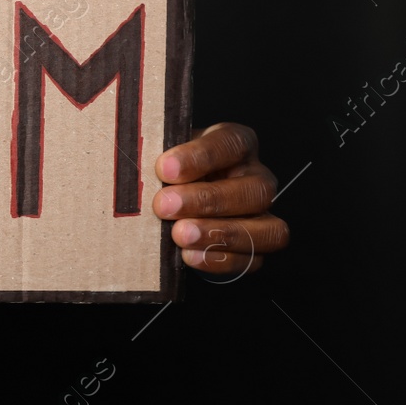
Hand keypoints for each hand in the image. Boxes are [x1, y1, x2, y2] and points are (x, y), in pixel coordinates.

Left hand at [154, 122, 287, 276]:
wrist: (170, 199)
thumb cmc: (167, 172)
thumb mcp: (165, 156)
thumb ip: (160, 159)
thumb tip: (137, 166)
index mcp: (237, 144)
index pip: (231, 144)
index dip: (200, 157)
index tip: (164, 168)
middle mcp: (257, 177)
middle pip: (254, 189)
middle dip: (207, 200)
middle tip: (165, 206)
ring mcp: (262, 215)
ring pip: (267, 228)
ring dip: (218, 233)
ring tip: (178, 235)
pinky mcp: (256, 247)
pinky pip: (253, 259)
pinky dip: (219, 260)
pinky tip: (189, 255)